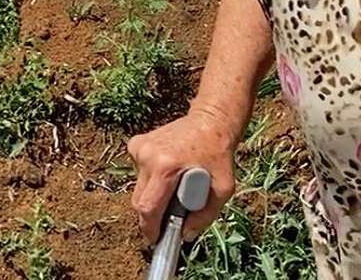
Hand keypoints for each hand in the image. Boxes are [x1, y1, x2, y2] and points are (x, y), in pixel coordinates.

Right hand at [125, 109, 240, 243]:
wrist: (210, 121)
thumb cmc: (218, 153)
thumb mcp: (223, 188)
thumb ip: (205, 215)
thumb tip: (185, 234)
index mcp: (166, 167)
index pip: (148, 207)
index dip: (150, 228)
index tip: (156, 239)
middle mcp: (148, 156)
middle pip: (139, 200)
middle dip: (150, 216)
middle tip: (166, 221)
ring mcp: (140, 148)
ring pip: (138, 186)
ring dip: (152, 195)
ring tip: (172, 189)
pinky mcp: (137, 143)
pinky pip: (138, 172)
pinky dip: (149, 178)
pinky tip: (166, 171)